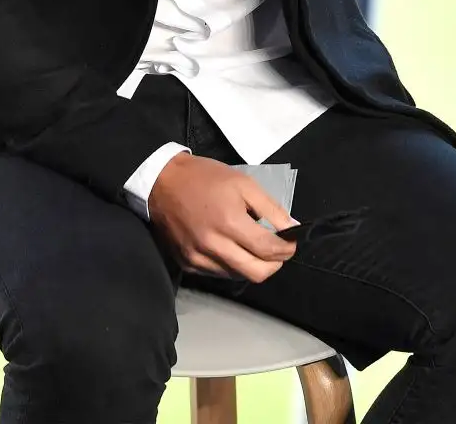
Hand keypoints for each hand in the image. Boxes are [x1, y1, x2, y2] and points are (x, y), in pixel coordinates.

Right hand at [147, 153, 297, 282]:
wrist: (162, 183)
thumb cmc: (206, 179)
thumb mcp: (245, 184)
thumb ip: (271, 209)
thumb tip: (293, 228)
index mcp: (229, 223)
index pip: (267, 250)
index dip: (287, 249)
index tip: (292, 243)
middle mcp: (213, 246)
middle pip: (256, 273)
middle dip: (274, 264)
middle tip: (278, 250)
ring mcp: (198, 258)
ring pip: (238, 276)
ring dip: (254, 266)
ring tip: (256, 247)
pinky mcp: (187, 264)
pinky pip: (219, 274)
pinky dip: (233, 265)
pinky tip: (235, 249)